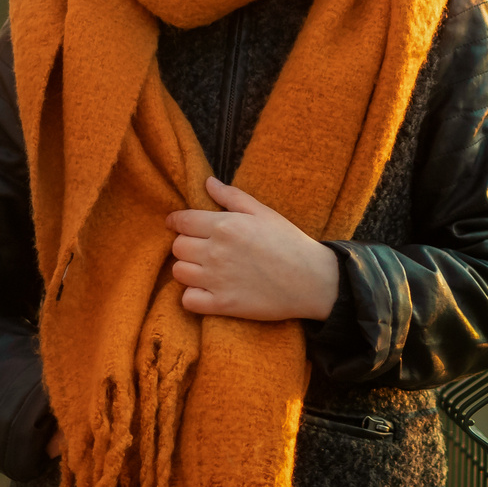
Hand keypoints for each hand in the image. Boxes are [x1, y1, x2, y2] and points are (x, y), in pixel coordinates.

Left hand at [167, 177, 341, 321]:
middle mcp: (215, 252)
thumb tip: (207, 182)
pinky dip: (192, 295)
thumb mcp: (263, 212)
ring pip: (179, 272)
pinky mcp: (222, 304)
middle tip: (201, 247)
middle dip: (185, 245)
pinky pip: (187, 300)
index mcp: (225, 225)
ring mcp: (217, 280)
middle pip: (177, 247)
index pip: (182, 221)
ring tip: (204, 268)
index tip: (178, 224)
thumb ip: (232, 197)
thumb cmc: (289, 242)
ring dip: (187, 269)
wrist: (312, 280)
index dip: (176, 222)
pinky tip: (206, 290)